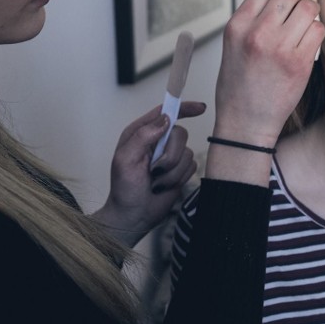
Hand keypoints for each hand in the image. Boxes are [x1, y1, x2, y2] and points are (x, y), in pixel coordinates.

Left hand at [92, 101, 205, 247]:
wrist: (133, 215)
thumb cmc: (124, 188)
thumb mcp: (125, 160)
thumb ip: (143, 136)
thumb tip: (165, 119)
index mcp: (141, 133)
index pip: (165, 112)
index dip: (183, 108)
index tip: (200, 108)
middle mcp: (158, 141)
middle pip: (180, 134)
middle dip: (170, 156)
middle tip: (154, 171)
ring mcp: (170, 156)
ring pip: (187, 153)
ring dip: (171, 172)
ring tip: (156, 182)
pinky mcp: (180, 170)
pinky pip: (192, 166)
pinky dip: (178, 178)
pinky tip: (164, 185)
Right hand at [213, 0, 323, 147]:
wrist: (245, 123)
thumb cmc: (238, 86)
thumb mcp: (233, 46)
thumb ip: (252, 21)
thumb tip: (282, 0)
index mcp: (236, 27)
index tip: (283, 7)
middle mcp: (256, 33)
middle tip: (301, 12)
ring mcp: (278, 47)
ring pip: (308, 8)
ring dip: (311, 15)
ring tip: (305, 29)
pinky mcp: (299, 63)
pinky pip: (319, 30)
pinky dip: (317, 34)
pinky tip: (308, 45)